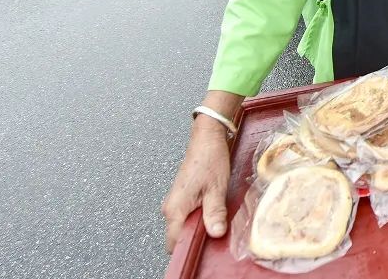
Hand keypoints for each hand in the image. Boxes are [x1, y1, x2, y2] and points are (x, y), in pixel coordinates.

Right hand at [162, 121, 230, 253]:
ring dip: (198, 227)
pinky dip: (198, 219)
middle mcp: (170, 208)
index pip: (174, 243)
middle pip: (178, 237)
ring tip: (215, 218)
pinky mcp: (180, 199)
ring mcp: (174, 203)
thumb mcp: (217, 188)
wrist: (206, 139)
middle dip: (196, 238)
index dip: (189, 248)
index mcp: (176, 208)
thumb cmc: (210, 159)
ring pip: (183, 227)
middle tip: (215, 229)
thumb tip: (215, 233)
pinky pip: (186, 217)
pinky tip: (212, 210)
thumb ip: (215, 213)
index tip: (206, 247)